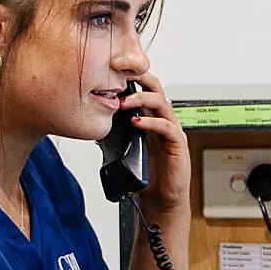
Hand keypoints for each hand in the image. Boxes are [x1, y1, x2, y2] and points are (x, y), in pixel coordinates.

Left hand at [122, 70, 190, 220]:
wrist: (160, 201)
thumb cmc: (145, 174)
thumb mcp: (123, 147)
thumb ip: (114, 131)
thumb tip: (92, 120)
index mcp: (151, 117)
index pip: (144, 88)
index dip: (132, 77)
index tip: (113, 68)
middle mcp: (163, 120)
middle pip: (156, 88)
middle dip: (139, 78)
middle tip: (120, 75)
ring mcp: (172, 131)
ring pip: (162, 103)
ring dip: (141, 99)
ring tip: (123, 102)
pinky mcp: (178, 145)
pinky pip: (168, 127)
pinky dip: (152, 122)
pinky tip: (137, 122)